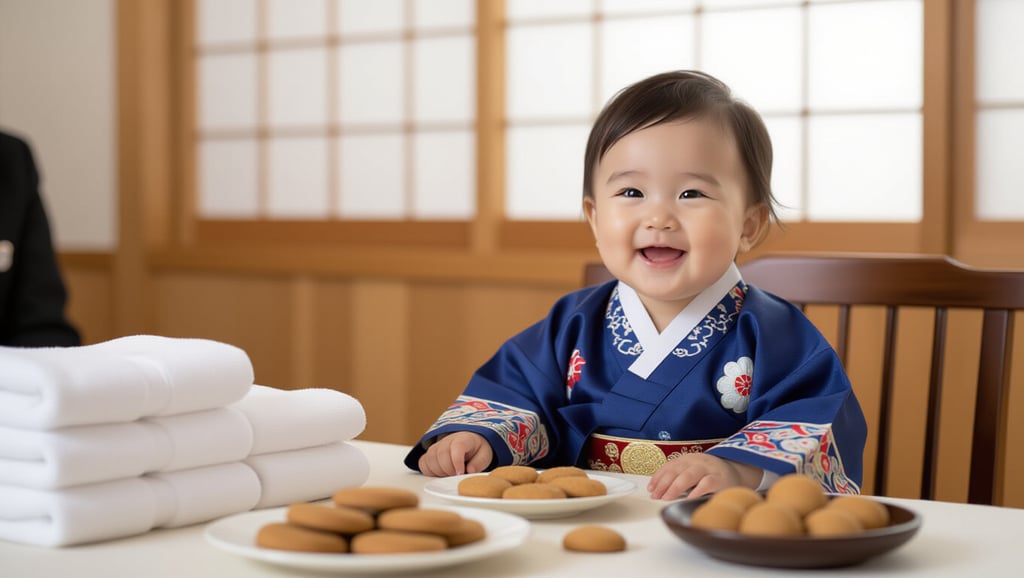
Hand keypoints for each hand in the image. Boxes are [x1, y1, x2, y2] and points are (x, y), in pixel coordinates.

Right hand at [418, 432, 493, 476]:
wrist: (468, 443)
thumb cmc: (476, 450)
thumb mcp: (484, 455)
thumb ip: (478, 463)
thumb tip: (469, 471)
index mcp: (463, 438)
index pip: (457, 447)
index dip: (457, 461)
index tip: (461, 473)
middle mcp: (446, 441)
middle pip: (441, 455)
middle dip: (449, 470)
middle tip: (458, 475)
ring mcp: (435, 447)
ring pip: (430, 461)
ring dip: (440, 473)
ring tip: (451, 473)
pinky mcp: (428, 455)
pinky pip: (423, 465)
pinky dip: (431, 472)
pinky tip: (442, 473)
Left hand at [646, 454, 761, 499]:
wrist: (736, 472)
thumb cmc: (709, 474)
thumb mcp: (692, 471)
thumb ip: (678, 476)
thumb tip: (658, 490)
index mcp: (687, 459)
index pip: (669, 466)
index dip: (658, 478)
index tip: (651, 490)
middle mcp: (696, 461)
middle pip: (675, 471)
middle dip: (663, 484)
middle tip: (656, 496)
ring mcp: (708, 469)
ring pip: (688, 476)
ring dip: (675, 487)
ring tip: (667, 498)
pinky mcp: (719, 479)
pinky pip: (706, 484)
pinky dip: (696, 492)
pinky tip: (688, 499)